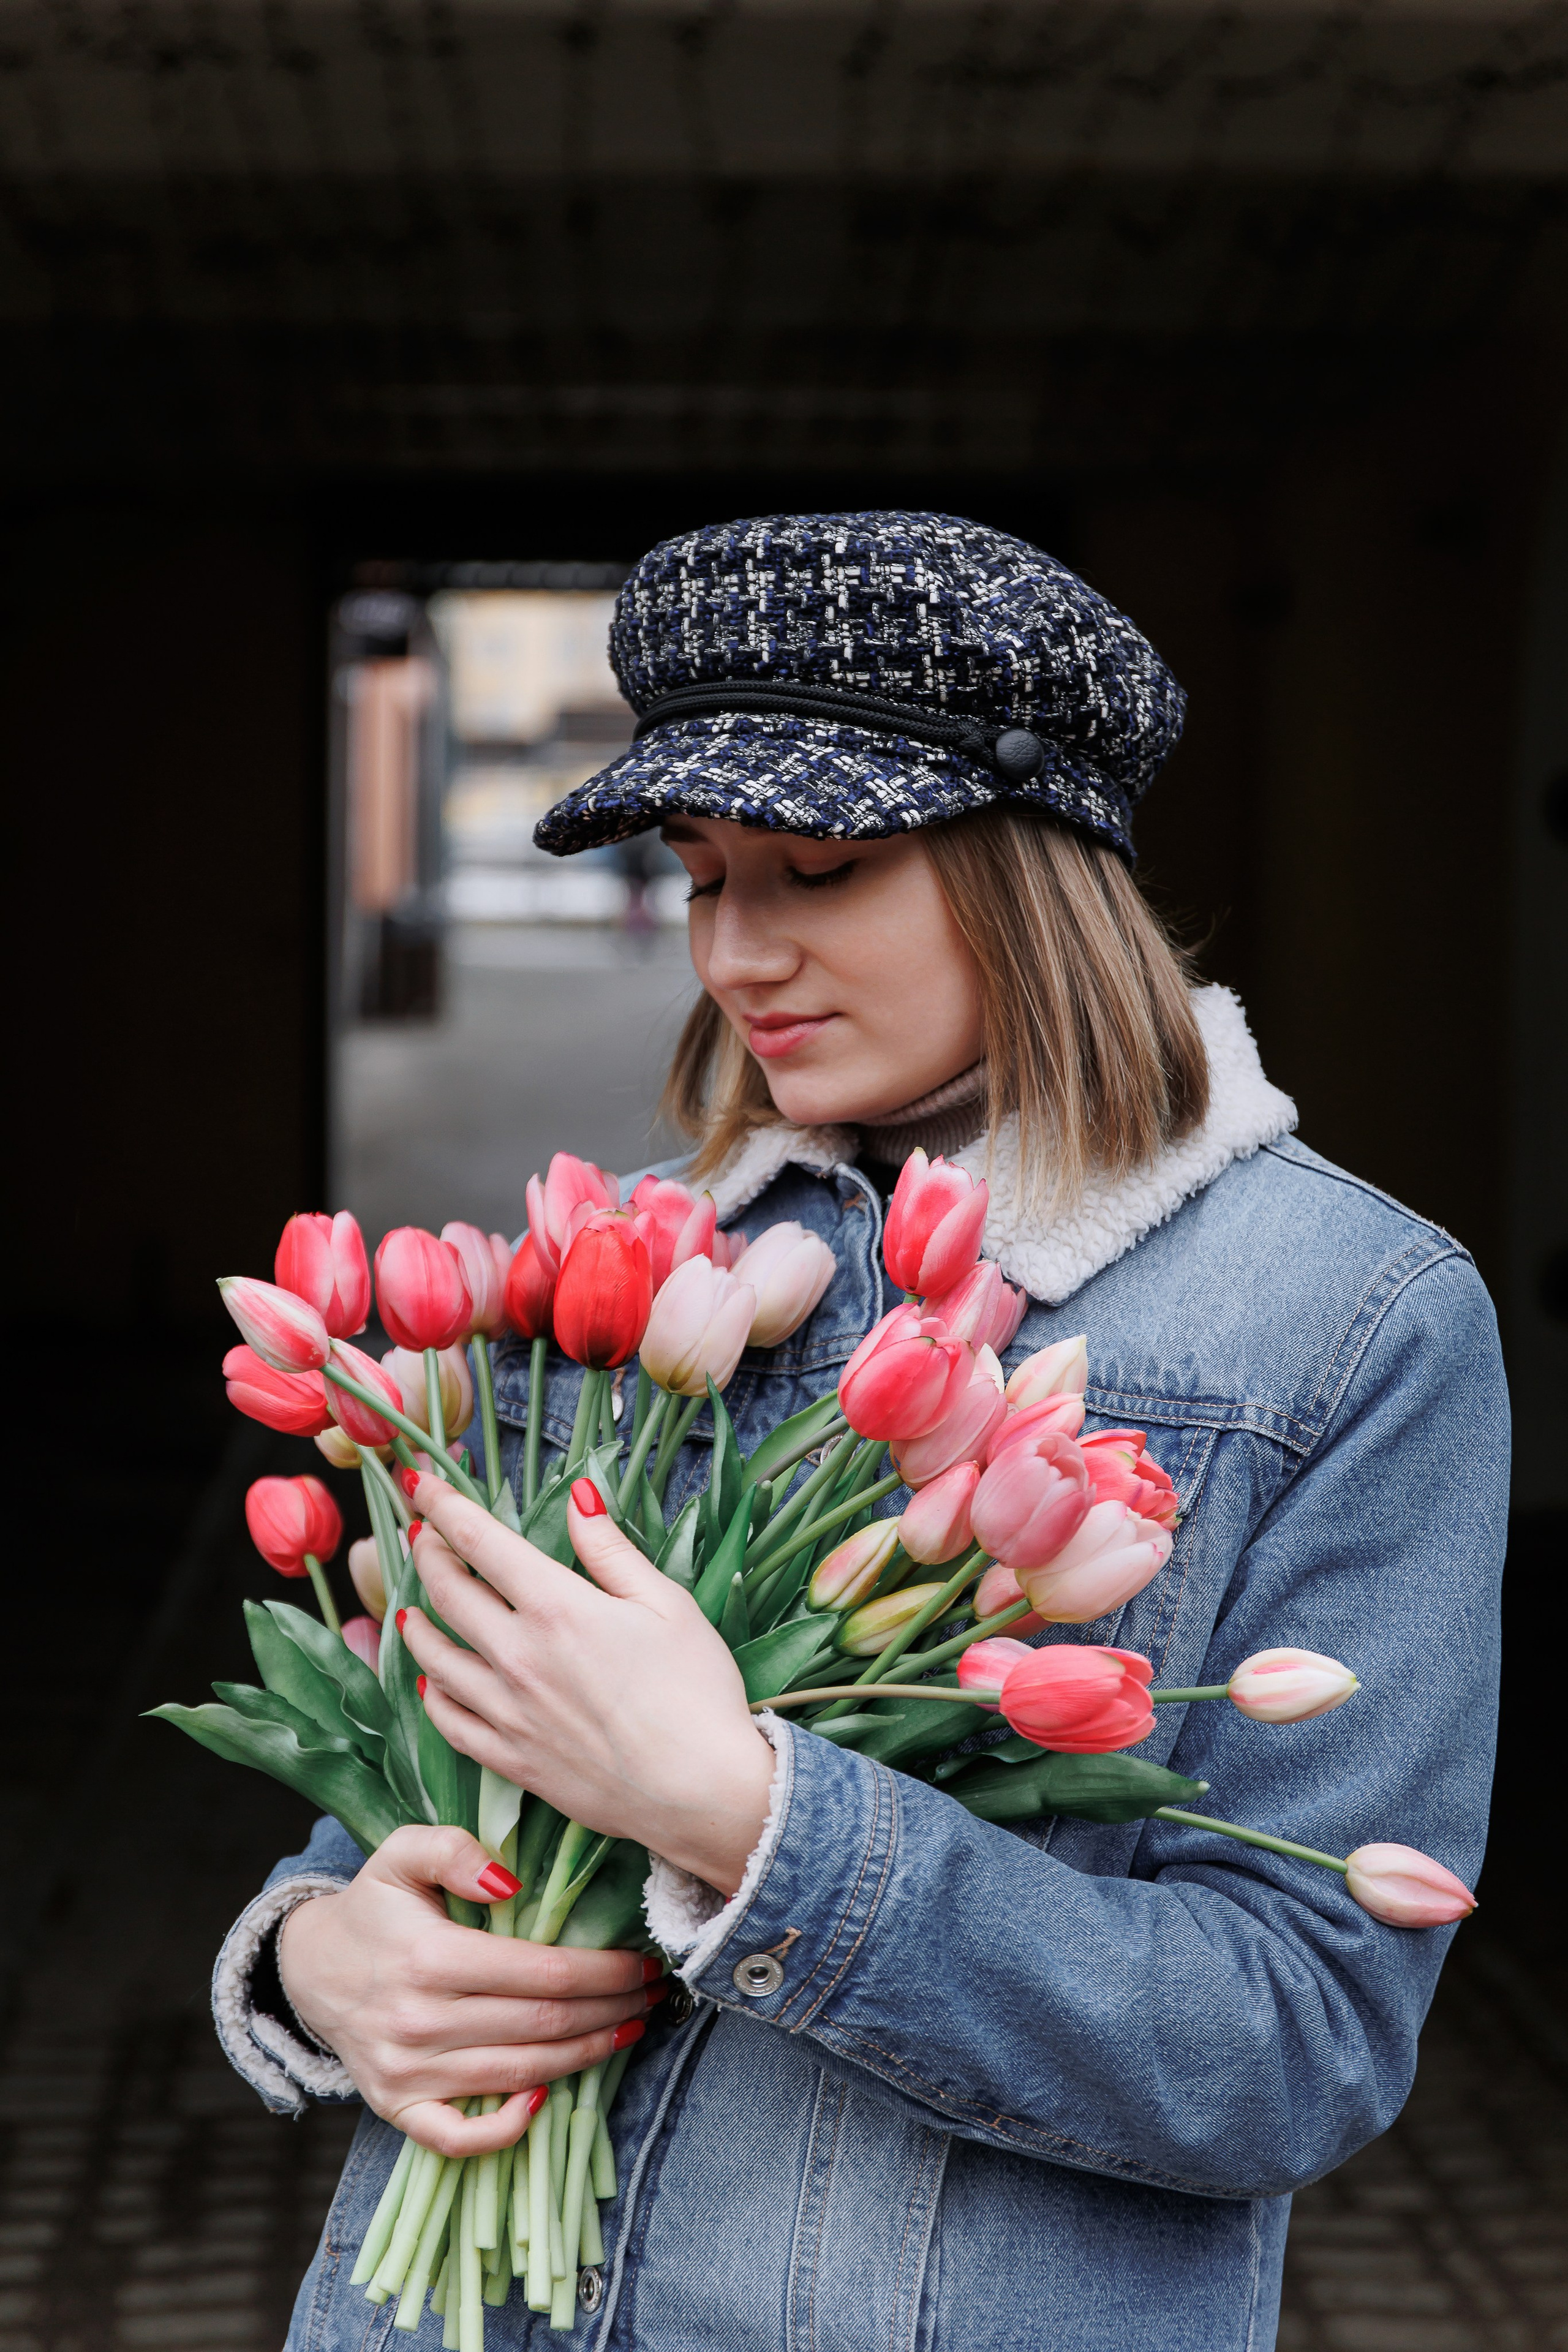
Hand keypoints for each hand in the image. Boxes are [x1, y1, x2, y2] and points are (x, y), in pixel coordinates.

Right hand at [277, 1824, 657, 2155]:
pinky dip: (508, 2129)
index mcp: (430, 1957)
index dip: (606, 1971)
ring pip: (520, 2075)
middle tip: (651, 1994)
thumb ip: (454, 1850)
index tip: (644, 1963)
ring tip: (628, 2029)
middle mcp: (420, 2021)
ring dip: (586, 2057)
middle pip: (544, 2025)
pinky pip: (459, 2137)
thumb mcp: (401, 1853)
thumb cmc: (374, 1907)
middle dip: (611, 2010)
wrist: (310, 1969)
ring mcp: (408, 2073)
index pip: (544, 1972)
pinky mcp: (397, 2107)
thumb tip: (511, 1881)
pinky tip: (548, 2100)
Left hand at [401, 1477, 774, 1894]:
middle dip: (427, 1554)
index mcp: (556, 1607)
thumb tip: (578, 1495)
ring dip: (416, 1623)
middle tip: (421, 1536)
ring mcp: (508, 1711)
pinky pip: (449, 1722)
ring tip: (410, 1608)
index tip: (419, 1481)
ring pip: (435, 1657)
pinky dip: (432, 1695)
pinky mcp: (512, 1760)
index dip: (443, 1506)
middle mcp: (518, 1655)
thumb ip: (610, 1549)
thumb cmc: (697, 1692)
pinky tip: (432, 1681)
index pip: (480, 1541)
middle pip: (446, 1592)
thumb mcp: (667, 1603)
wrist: (703, 1792)